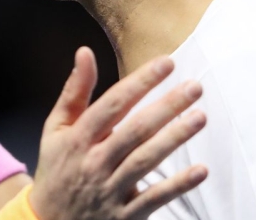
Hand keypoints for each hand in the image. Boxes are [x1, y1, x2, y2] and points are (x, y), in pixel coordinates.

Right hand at [29, 48, 207, 219]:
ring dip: (174, 138)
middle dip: (166, 106)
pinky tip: (200, 170)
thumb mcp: (55, 129)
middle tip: (195, 87)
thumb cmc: (57, 169)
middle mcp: (94, 162)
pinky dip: (177, 186)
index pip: (112, 104)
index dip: (140, 82)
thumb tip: (85, 52)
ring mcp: (110, 190)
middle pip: (134, 130)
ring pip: (146, 161)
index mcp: (77, 138)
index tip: (167, 63)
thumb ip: (74, 91)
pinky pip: (154, 199)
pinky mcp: (124, 215)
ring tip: (200, 117)